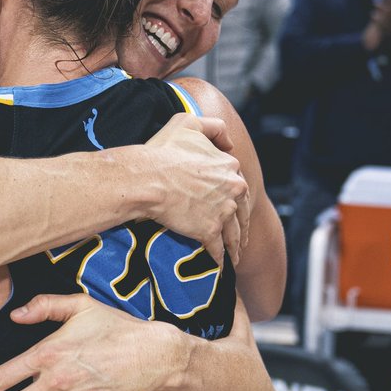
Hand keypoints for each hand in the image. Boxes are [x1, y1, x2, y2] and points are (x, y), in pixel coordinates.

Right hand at [142, 113, 248, 265]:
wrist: (147, 178)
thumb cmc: (162, 150)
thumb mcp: (188, 122)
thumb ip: (213, 127)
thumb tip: (229, 142)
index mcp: (230, 165)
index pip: (238, 185)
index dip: (235, 197)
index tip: (235, 207)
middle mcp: (232, 189)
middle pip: (242, 213)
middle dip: (242, 228)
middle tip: (241, 239)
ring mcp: (222, 211)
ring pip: (234, 234)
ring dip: (235, 247)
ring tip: (235, 257)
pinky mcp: (209, 231)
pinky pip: (217, 250)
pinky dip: (219, 260)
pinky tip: (219, 267)